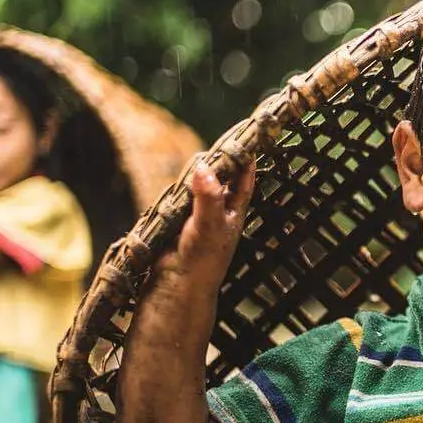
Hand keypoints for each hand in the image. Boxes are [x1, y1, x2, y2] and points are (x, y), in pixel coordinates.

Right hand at [159, 158, 256, 283]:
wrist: (176, 284)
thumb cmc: (203, 259)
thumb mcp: (211, 224)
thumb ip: (209, 196)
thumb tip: (204, 167)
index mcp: (234, 211)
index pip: (244, 180)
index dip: (246, 160)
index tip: (246, 139)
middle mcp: (217, 209)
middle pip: (218, 176)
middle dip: (215, 162)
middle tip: (210, 147)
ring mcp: (197, 212)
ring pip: (196, 184)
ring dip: (193, 175)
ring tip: (194, 163)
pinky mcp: (177, 217)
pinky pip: (178, 195)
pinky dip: (177, 188)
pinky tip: (176, 181)